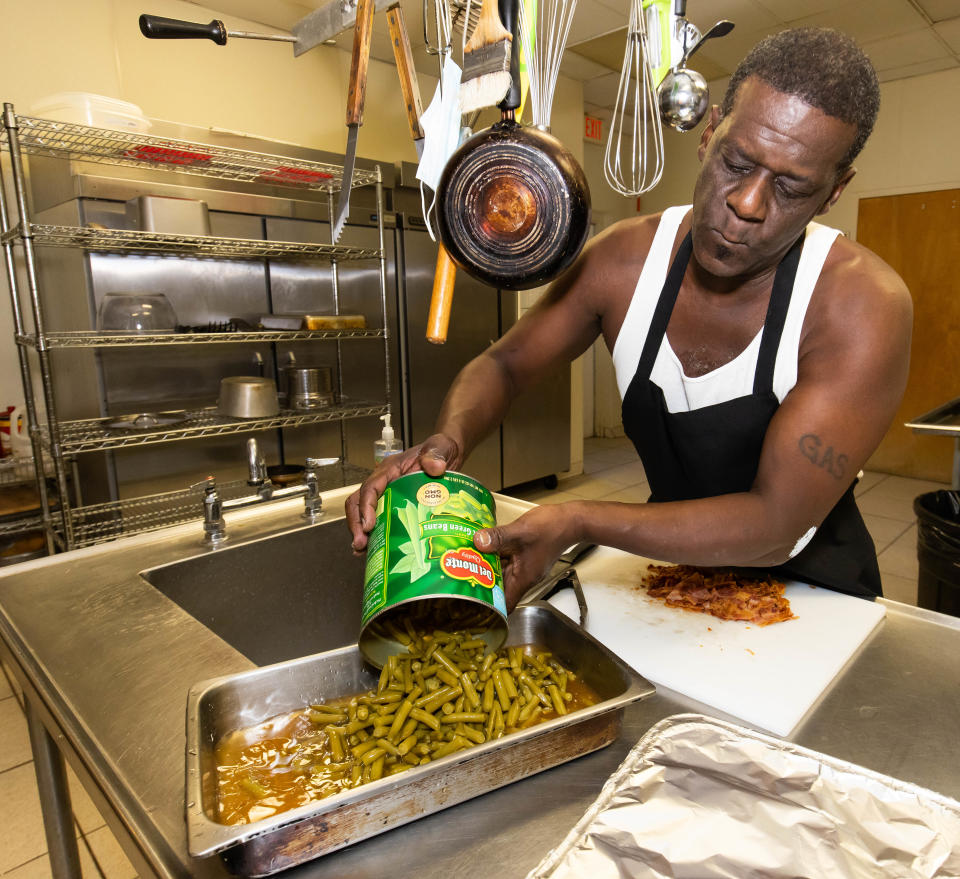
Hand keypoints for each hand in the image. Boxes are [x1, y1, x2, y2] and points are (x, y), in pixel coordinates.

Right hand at [346, 433, 462, 551]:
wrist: (448, 454)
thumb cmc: (440, 449)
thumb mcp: (439, 448)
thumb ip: (436, 455)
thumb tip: (435, 466)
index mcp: (390, 469)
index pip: (370, 487)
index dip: (366, 507)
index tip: (369, 525)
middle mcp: (384, 482)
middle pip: (359, 502)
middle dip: (357, 524)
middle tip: (361, 544)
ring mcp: (387, 494)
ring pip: (364, 513)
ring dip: (361, 532)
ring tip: (363, 551)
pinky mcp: (394, 505)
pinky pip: (379, 520)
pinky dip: (374, 535)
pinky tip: (374, 549)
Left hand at [474, 503, 579, 610]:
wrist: (570, 520)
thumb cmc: (551, 529)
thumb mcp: (520, 532)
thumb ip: (498, 537)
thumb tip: (478, 541)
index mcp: (523, 578)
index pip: (505, 604)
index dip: (489, 608)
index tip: (472, 604)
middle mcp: (524, 576)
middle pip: (499, 588)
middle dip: (481, 585)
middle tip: (461, 579)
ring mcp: (524, 566)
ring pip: (501, 573)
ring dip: (486, 569)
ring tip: (466, 563)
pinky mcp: (524, 556)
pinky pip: (506, 561)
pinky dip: (494, 558)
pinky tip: (482, 548)